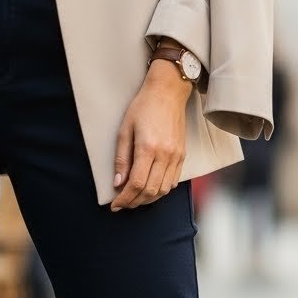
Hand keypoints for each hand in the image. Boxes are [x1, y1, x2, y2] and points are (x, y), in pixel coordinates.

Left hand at [110, 60, 190, 210]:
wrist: (168, 92)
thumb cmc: (143, 107)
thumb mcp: (124, 130)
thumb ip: (121, 158)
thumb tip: (118, 183)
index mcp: (148, 148)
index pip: (137, 184)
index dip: (125, 198)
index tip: (115, 205)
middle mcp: (165, 155)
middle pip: (151, 191)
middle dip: (135, 202)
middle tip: (123, 204)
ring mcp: (176, 156)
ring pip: (164, 190)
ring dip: (148, 199)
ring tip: (135, 199)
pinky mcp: (182, 155)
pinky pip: (173, 181)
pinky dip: (161, 190)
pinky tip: (150, 189)